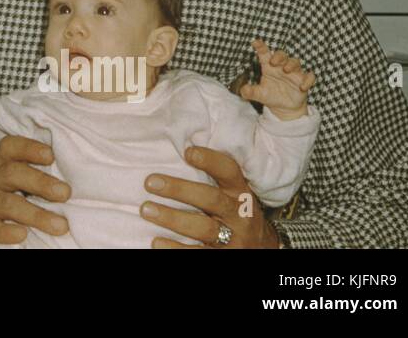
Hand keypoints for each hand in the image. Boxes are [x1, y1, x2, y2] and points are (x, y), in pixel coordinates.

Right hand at [0, 135, 70, 247]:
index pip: (10, 148)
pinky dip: (6, 232)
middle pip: (11, 173)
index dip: (29, 147)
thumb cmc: (0, 211)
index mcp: (0, 169)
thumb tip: (77, 184)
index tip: (51, 155)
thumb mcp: (13, 190)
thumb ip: (34, 184)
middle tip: (65, 193)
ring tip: (59, 225)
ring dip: (35, 214)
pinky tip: (22, 235)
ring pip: (6, 203)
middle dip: (40, 182)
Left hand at [141, 146, 279, 248]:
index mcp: (240, 193)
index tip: (188, 151)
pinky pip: (199, 253)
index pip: (230, 172)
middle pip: (211, 200)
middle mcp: (239, 215)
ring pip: (204, 228)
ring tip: (146, 209)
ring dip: (172, 218)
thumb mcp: (233, 195)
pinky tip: (156, 242)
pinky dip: (176, 248)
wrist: (261, 248)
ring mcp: (232, 239)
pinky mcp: (223, 257)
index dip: (211, 160)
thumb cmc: (235, 213)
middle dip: (179, 190)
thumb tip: (177, 151)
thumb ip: (212, 178)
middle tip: (150, 182)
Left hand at [240, 38, 314, 119]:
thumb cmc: (271, 96)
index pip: (264, 54)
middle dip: (278, 56)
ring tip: (286, 70)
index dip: (260, 47)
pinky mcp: (303, 81)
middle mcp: (281, 67)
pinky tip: (302, 87)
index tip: (255, 42)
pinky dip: (307, 80)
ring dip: (291, 64)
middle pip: (282, 55)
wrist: (284, 108)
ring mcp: (294, 73)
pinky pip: (309, 77)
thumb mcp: (260, 94)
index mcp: (269, 67)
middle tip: (273, 62)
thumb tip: (243, 90)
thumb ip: (251, 92)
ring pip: (295, 62)